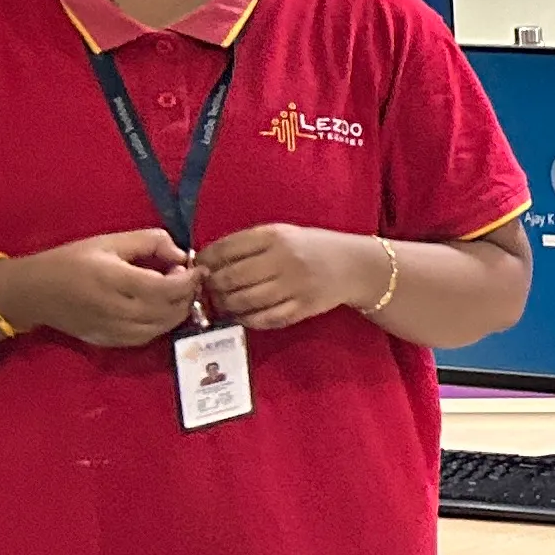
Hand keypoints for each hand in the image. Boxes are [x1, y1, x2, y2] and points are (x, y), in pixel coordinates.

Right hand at [6, 228, 201, 346]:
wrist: (33, 293)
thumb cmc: (71, 261)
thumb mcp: (109, 241)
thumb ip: (150, 242)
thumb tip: (182, 255)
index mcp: (114, 280)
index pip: (166, 288)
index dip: (189, 280)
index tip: (196, 268)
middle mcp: (116, 310)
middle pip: (170, 310)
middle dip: (187, 294)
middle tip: (185, 278)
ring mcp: (113, 331)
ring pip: (163, 327)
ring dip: (178, 310)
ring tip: (173, 292)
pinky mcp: (110, 343)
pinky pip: (148, 337)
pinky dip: (162, 323)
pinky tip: (158, 308)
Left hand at [196, 223, 377, 330]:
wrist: (355, 265)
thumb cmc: (311, 248)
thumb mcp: (282, 234)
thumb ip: (247, 245)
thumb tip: (206, 262)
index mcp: (274, 236)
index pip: (225, 249)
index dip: (204, 261)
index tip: (199, 267)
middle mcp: (283, 259)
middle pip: (230, 278)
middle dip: (211, 286)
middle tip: (207, 289)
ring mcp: (294, 285)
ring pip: (244, 301)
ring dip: (225, 305)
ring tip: (222, 304)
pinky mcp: (303, 307)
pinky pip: (265, 318)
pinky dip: (247, 320)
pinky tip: (242, 316)